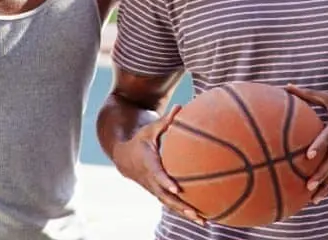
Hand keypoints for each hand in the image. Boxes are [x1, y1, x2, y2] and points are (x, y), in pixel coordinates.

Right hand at [113, 106, 206, 224]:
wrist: (124, 157)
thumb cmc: (141, 139)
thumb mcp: (150, 129)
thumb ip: (166, 120)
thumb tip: (181, 106)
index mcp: (148, 164)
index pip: (157, 175)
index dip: (166, 182)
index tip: (176, 189)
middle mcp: (151, 180)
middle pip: (166, 196)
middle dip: (181, 206)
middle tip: (196, 212)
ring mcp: (154, 189)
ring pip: (170, 204)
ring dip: (185, 213)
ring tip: (203, 221)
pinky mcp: (158, 193)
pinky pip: (172, 204)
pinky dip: (184, 211)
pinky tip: (201, 217)